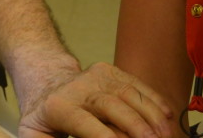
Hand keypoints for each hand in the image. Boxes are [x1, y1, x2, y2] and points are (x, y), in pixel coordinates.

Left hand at [18, 62, 174, 137]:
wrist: (47, 82)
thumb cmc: (43, 119)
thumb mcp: (33, 134)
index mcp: (58, 107)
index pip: (83, 122)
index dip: (102, 135)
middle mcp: (79, 87)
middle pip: (111, 105)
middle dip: (135, 125)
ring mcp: (96, 76)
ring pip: (129, 93)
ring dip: (152, 115)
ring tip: (166, 134)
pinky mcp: (110, 71)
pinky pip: (137, 84)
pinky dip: (154, 100)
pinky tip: (168, 116)